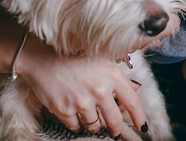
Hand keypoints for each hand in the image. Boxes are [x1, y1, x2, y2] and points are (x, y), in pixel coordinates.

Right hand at [18, 35, 145, 137]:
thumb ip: (118, 76)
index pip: (133, 102)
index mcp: (113, 75)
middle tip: (114, 130)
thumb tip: (135, 88)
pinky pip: (76, 126)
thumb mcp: (102, 59)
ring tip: (89, 114)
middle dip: (115, 128)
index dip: (139, 118)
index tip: (142, 126)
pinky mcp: (65, 110)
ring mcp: (82, 102)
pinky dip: (77, 123)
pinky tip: (75, 113)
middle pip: (114, 120)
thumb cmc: (74, 54)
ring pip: (95, 125)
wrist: (42, 55)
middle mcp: (100, 90)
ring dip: (94, 124)